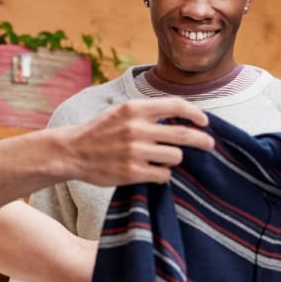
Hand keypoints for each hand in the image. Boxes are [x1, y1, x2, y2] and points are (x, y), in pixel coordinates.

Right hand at [62, 97, 214, 186]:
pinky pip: (163, 175)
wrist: (71, 152)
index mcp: (135, 108)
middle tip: (209, 144)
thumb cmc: (99, 132)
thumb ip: (147, 113)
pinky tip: (154, 172)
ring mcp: (135, 151)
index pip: (177, 106)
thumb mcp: (121, 112)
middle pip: (184, 134)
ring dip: (173, 159)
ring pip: (175, 156)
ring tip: (162, 160)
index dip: (196, 114)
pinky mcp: (132, 172)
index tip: (205, 122)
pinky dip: (163, 174)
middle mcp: (136, 128)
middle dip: (202, 140)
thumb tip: (181, 117)